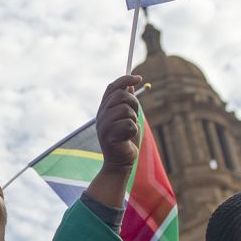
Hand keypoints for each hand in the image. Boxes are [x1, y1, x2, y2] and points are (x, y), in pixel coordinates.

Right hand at [85, 74, 143, 208]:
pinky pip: (129, 125)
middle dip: (134, 103)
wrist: (121, 162)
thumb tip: (130, 84)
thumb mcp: (128, 117)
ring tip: (130, 129)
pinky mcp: (108, 136)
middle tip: (135, 115)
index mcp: (104, 108)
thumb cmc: (126, 140)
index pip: (112, 87)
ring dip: (134, 119)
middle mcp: (101, 115)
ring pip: (126, 110)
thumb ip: (127, 102)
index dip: (125, 79)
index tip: (139, 78)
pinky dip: (134, 131)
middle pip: (121, 96)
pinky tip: (128, 139)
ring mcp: (103, 125)